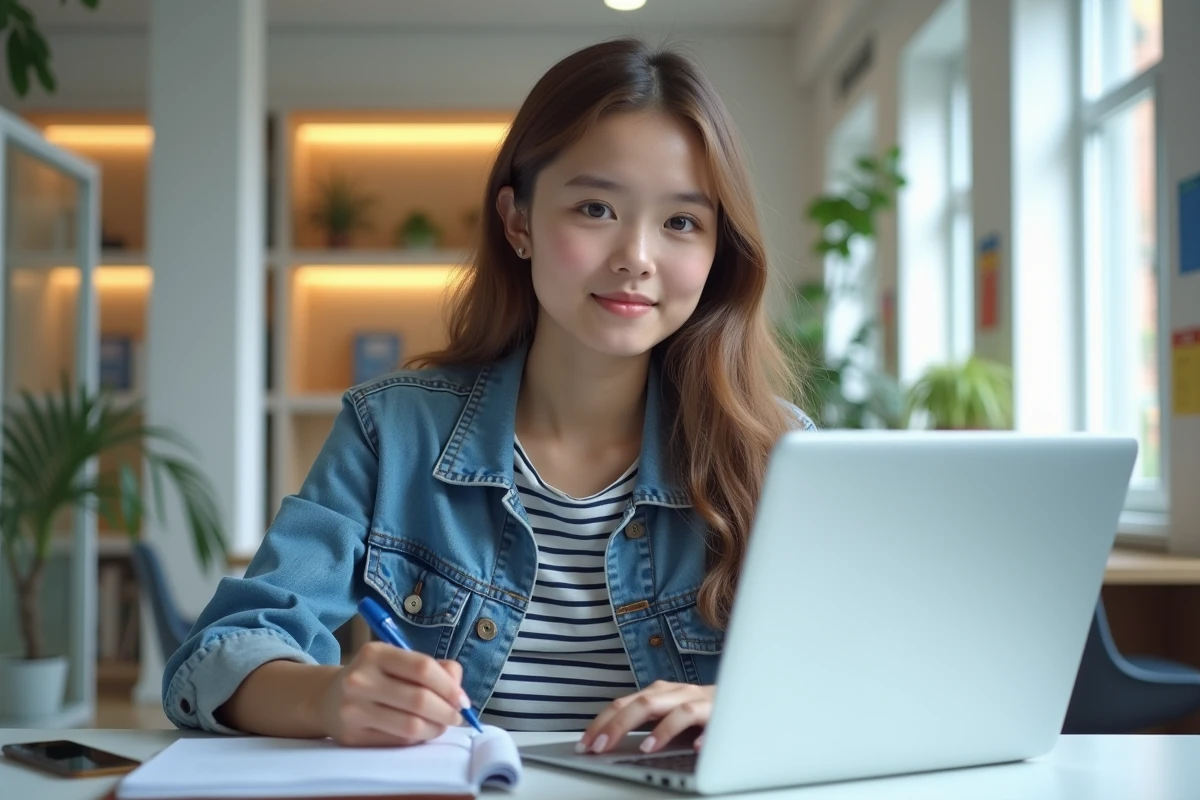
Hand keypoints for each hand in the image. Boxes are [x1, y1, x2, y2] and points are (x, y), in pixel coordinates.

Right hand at [315, 641, 469, 745]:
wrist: (328, 699)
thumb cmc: (375, 677)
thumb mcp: (399, 661)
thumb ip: (435, 669)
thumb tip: (459, 691)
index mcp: (376, 653)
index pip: (422, 668)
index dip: (449, 686)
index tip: (463, 699)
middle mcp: (360, 679)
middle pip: (419, 700)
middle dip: (447, 711)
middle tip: (457, 716)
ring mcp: (353, 709)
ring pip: (410, 726)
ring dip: (435, 728)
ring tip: (440, 725)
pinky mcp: (352, 736)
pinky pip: (397, 741)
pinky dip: (417, 739)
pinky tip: (420, 731)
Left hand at [577, 681, 713, 754]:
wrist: (742, 698)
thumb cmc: (701, 712)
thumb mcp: (668, 716)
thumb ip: (645, 724)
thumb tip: (610, 741)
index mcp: (659, 693)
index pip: (624, 703)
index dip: (602, 722)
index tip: (585, 744)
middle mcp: (677, 693)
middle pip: (644, 703)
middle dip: (618, 725)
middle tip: (600, 747)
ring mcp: (700, 701)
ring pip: (678, 709)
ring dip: (661, 730)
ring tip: (644, 749)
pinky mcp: (723, 712)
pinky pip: (714, 722)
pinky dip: (703, 735)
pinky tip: (696, 748)